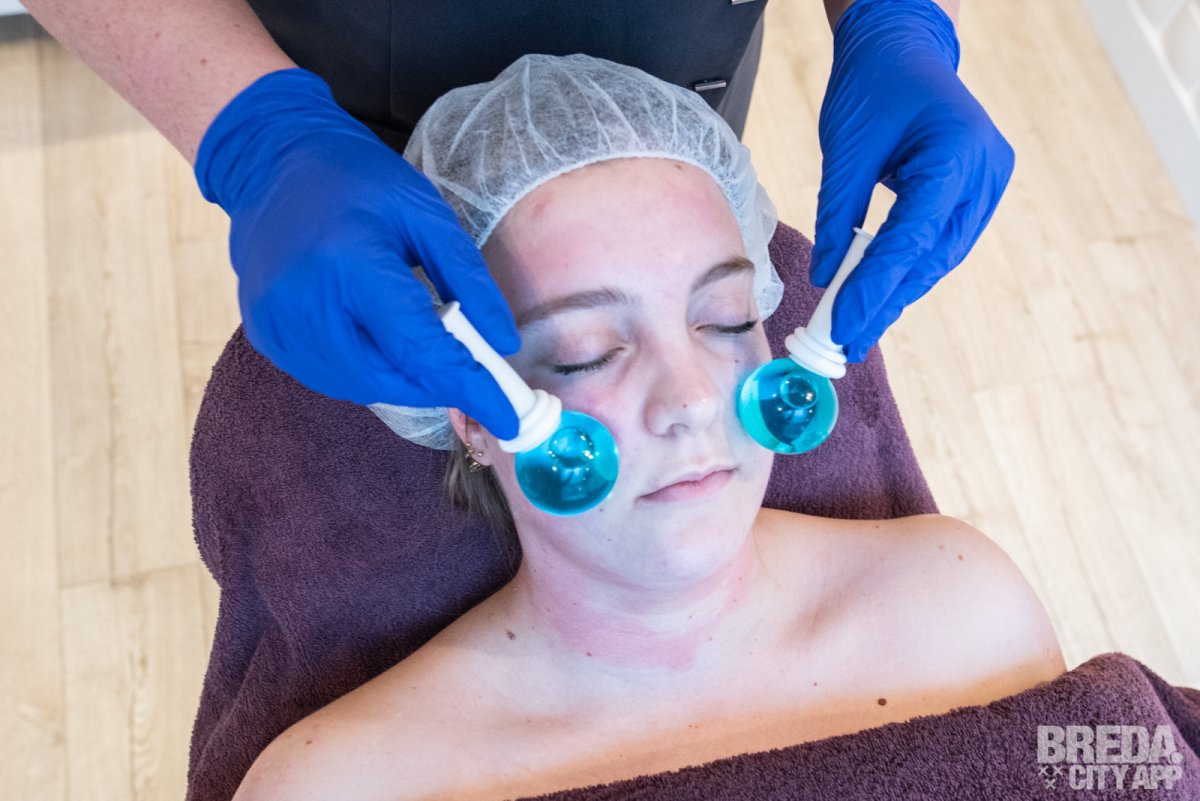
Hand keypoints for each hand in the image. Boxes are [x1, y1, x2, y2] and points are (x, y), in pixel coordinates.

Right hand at [195, 68, 519, 438]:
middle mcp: (306, 302)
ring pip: (362, 386)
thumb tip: (503, 344)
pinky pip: (332, 377)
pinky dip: (369, 370)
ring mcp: (278, 325)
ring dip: (405, 379)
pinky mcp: (266, 336)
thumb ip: (469, 280)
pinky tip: (380, 338)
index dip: (468, 388)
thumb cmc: (357, 181)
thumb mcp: (426, 213)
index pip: (419, 348)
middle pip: (391, 377)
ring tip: (423, 343)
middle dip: (439, 385)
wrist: (270, 164)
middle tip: (471, 372)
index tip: (506, 416)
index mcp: (351, 263)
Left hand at [813, 0, 1013, 361]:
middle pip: (930, 258)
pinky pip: (939, 242)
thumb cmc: (874, 83)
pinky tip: (879, 296)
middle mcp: (984, 175)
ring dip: (897, 293)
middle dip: (886, 302)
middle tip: (847, 343)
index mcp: (956, 156)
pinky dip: (907, 269)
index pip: (911, 240)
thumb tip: (827, 278)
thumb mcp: (845, 150)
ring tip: (858, 330)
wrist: (903, 45)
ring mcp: (987, 184)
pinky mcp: (976, 191)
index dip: (875, 289)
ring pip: (938, 257)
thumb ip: (839, 216)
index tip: (843, 327)